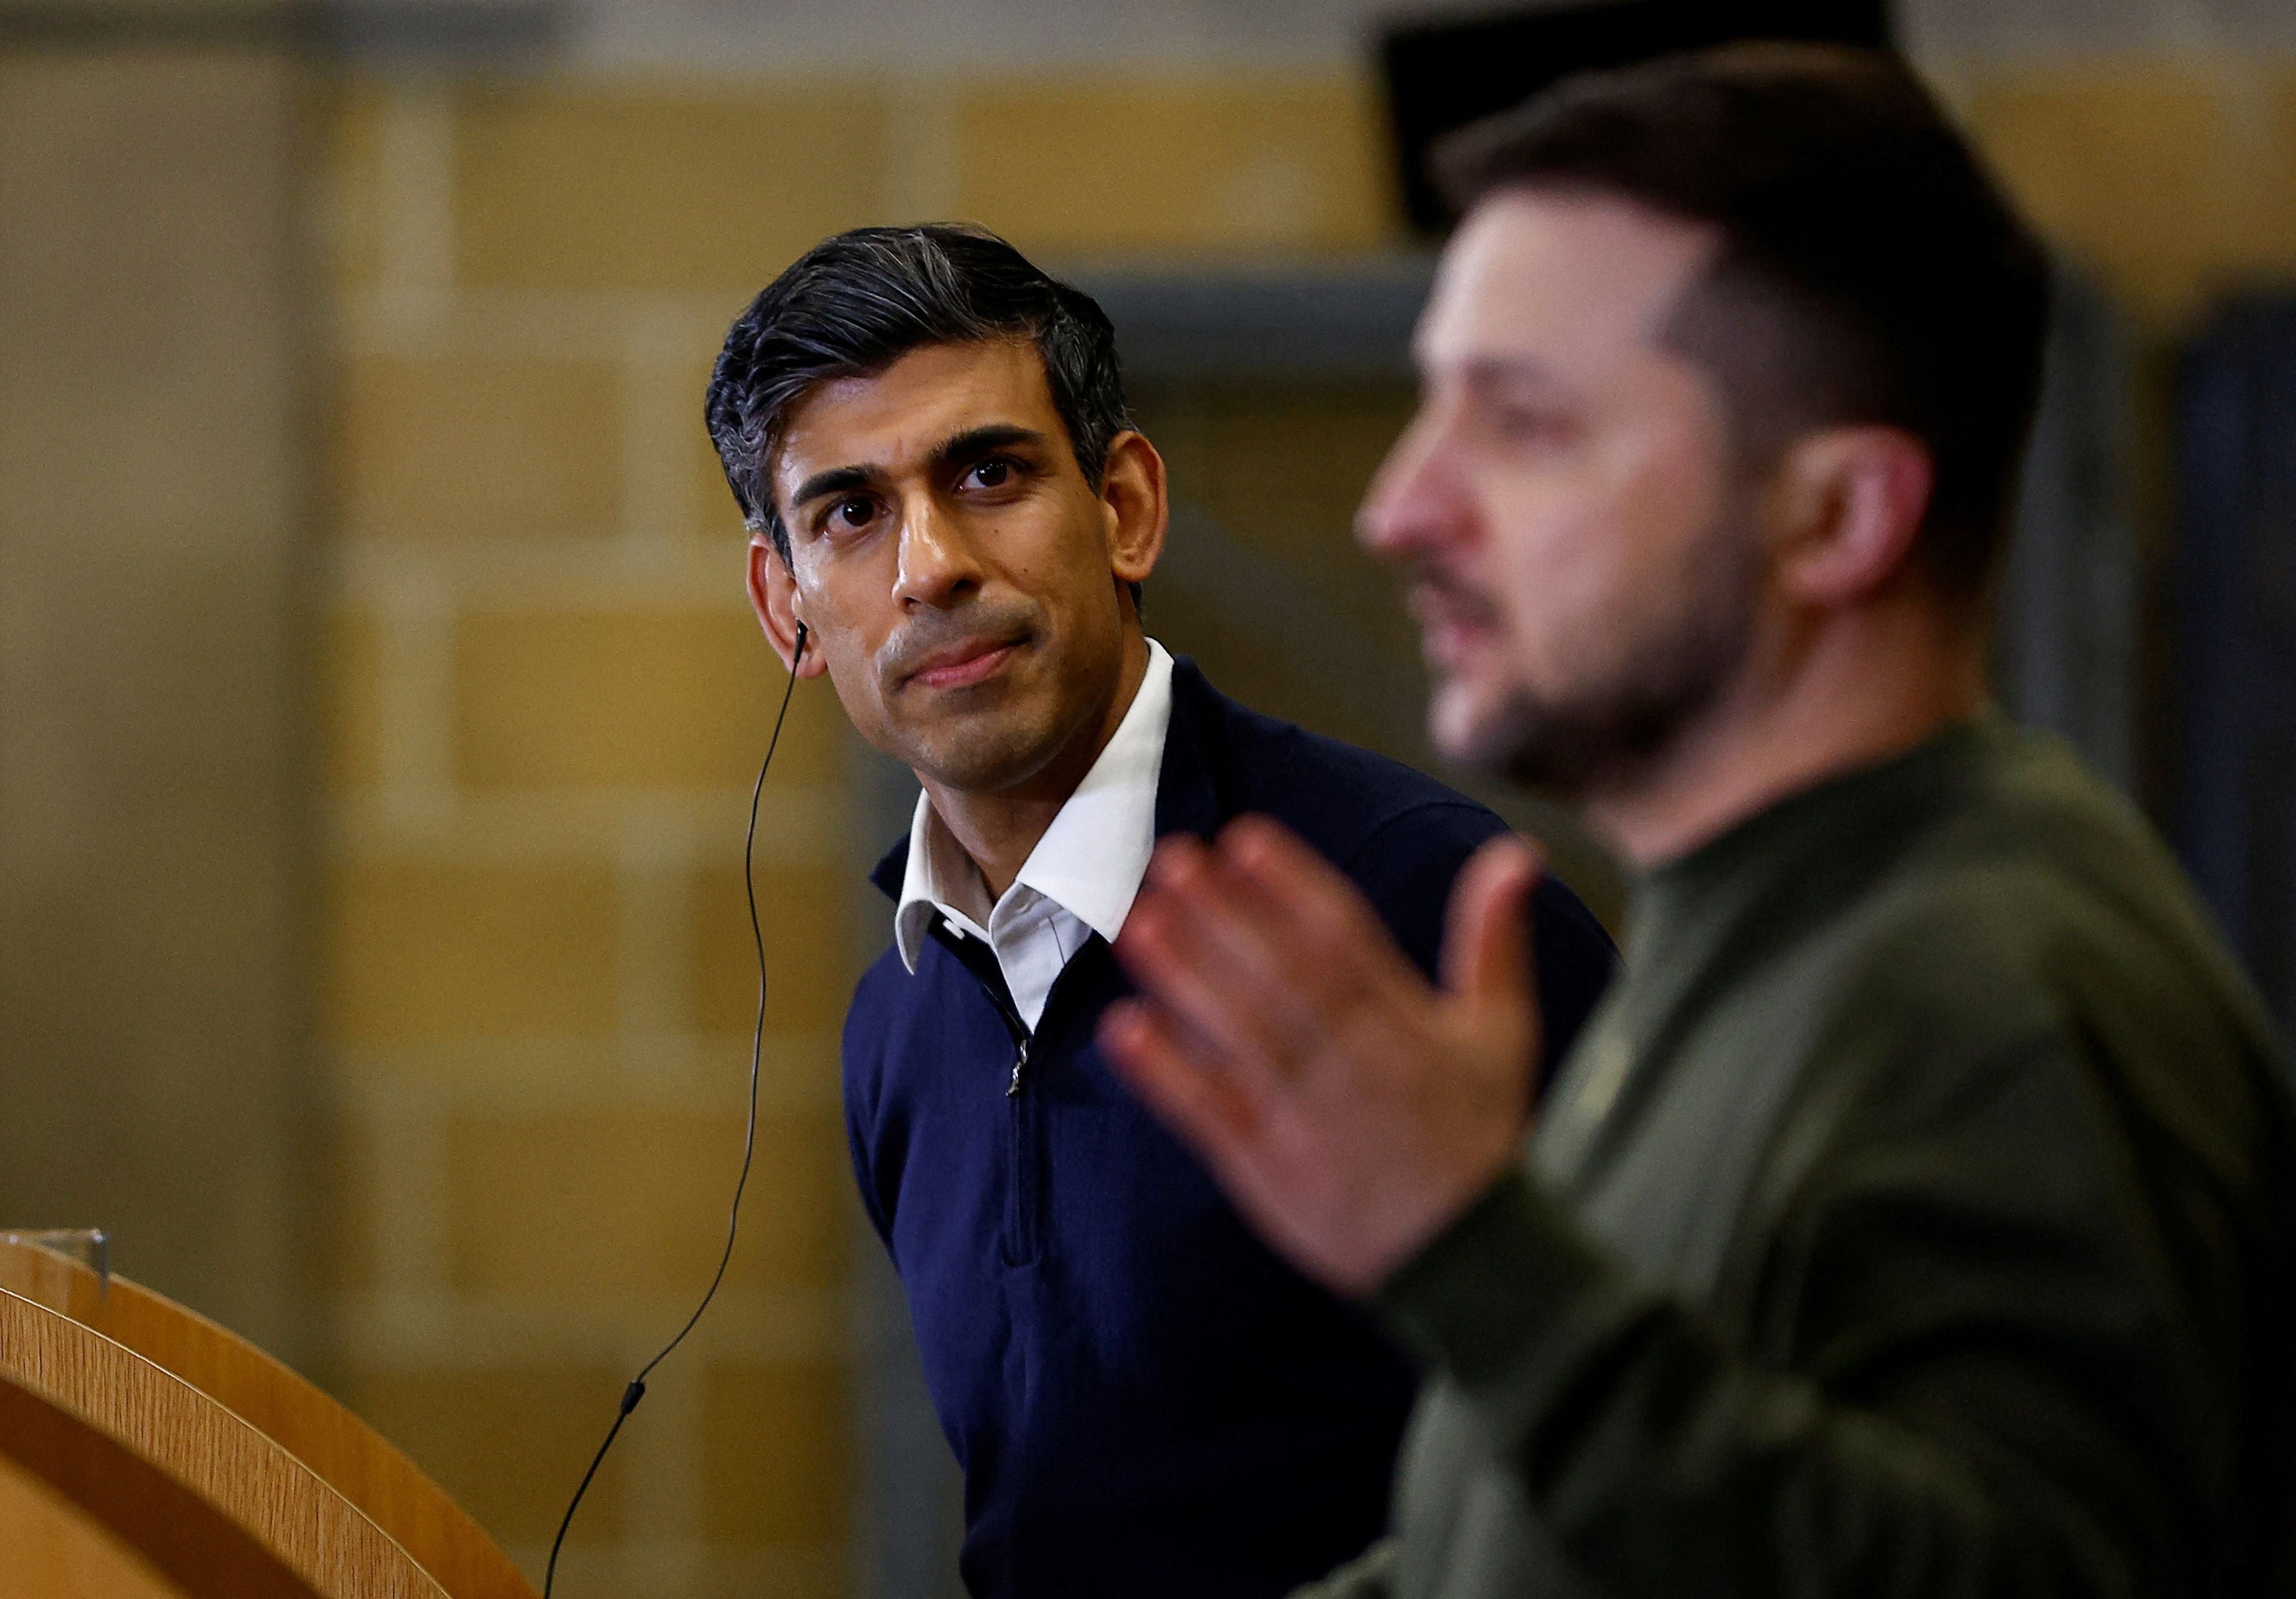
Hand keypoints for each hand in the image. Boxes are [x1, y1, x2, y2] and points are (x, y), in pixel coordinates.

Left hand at [1101, 820, 1543, 1295]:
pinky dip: (1167, 1074)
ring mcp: (1305, 1119)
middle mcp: (1352, 1066)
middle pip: (1280, 979)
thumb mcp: (1502, 1033)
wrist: (1469, 1260)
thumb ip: (1492, 939)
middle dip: (1225, 916)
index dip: (1293, 887)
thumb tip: (1516, 852)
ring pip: (1239, 1037)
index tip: (1246, 838)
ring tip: (1138, 922)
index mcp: (1406, 1027)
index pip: (1344, 941)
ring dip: (1185, 978)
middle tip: (1171, 858)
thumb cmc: (1479, 1133)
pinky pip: (1210, 1116)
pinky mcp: (1267, 1171)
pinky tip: (1123, 1028)